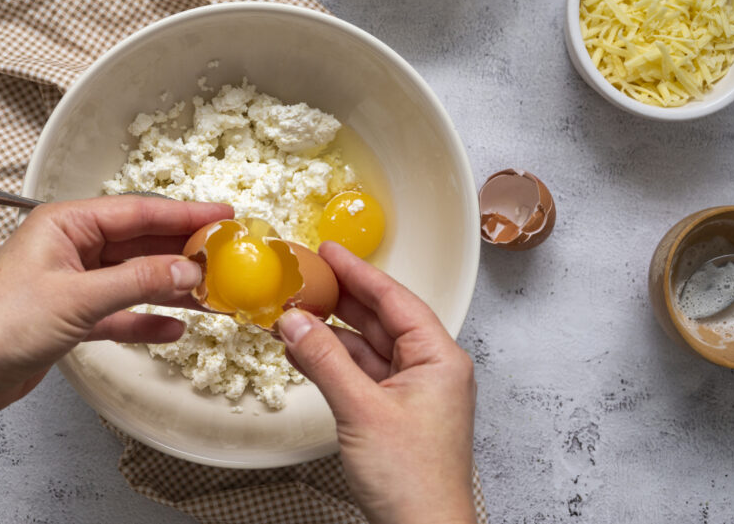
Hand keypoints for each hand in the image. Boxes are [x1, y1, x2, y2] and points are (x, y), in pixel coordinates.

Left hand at [0, 196, 232, 418]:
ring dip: (170, 288)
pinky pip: (120, 312)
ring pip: (134, 279)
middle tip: (225, 259)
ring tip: (211, 296)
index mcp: (66, 223)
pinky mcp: (71, 317)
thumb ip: (137, 281)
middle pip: (140, 244)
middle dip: (183, 254)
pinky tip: (174, 328)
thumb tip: (188, 269)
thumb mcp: (78, 297)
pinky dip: (145, 319)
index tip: (222, 215)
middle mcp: (71, 247)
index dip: (184, 214)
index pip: (138, 211)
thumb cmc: (0, 323)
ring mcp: (72, 282)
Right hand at [277, 242, 476, 523]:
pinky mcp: (393, 413)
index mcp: (439, 358)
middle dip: (341, 298)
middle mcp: (430, 369)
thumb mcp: (361, 411)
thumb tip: (295, 321)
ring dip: (330, 332)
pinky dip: (332, 361)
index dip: (360, 272)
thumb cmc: (414, 481)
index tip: (330, 252)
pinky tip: (304, 350)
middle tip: (306, 275)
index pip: (395, 299)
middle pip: (380, 318)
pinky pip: (360, 373)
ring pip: (366, 346)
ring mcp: (412, 392)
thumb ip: (324, 360)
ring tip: (294, 312)